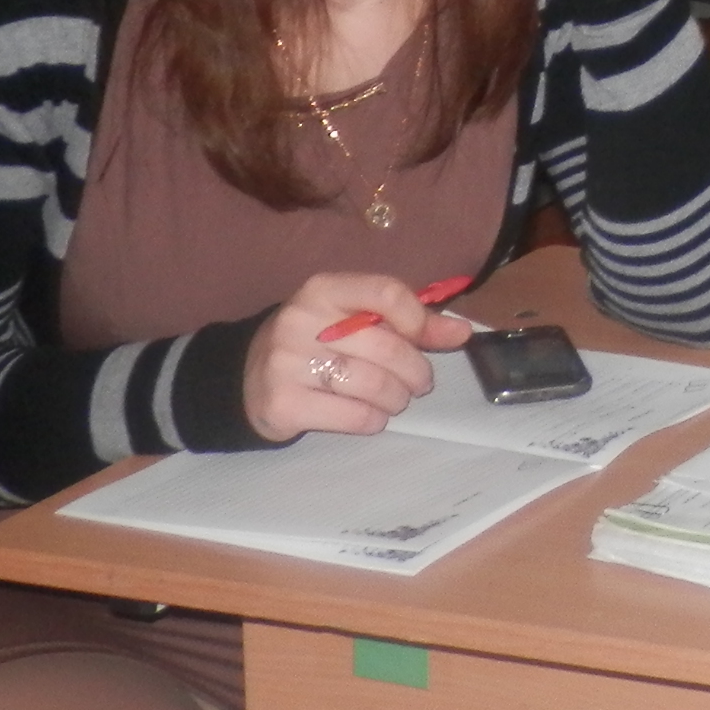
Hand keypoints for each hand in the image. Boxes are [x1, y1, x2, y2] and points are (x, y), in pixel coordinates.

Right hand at [242, 273, 474, 444]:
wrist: (247, 377)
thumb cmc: (317, 341)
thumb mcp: (354, 319)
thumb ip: (409, 321)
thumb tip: (462, 332)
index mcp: (323, 289)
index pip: (387, 293)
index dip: (419, 319)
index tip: (429, 339)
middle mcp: (300, 320)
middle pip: (387, 346)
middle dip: (416, 370)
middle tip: (420, 382)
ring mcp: (286, 363)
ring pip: (372, 384)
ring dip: (397, 397)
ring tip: (397, 399)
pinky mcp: (281, 403)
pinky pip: (351, 416)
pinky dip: (373, 420)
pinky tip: (372, 416)